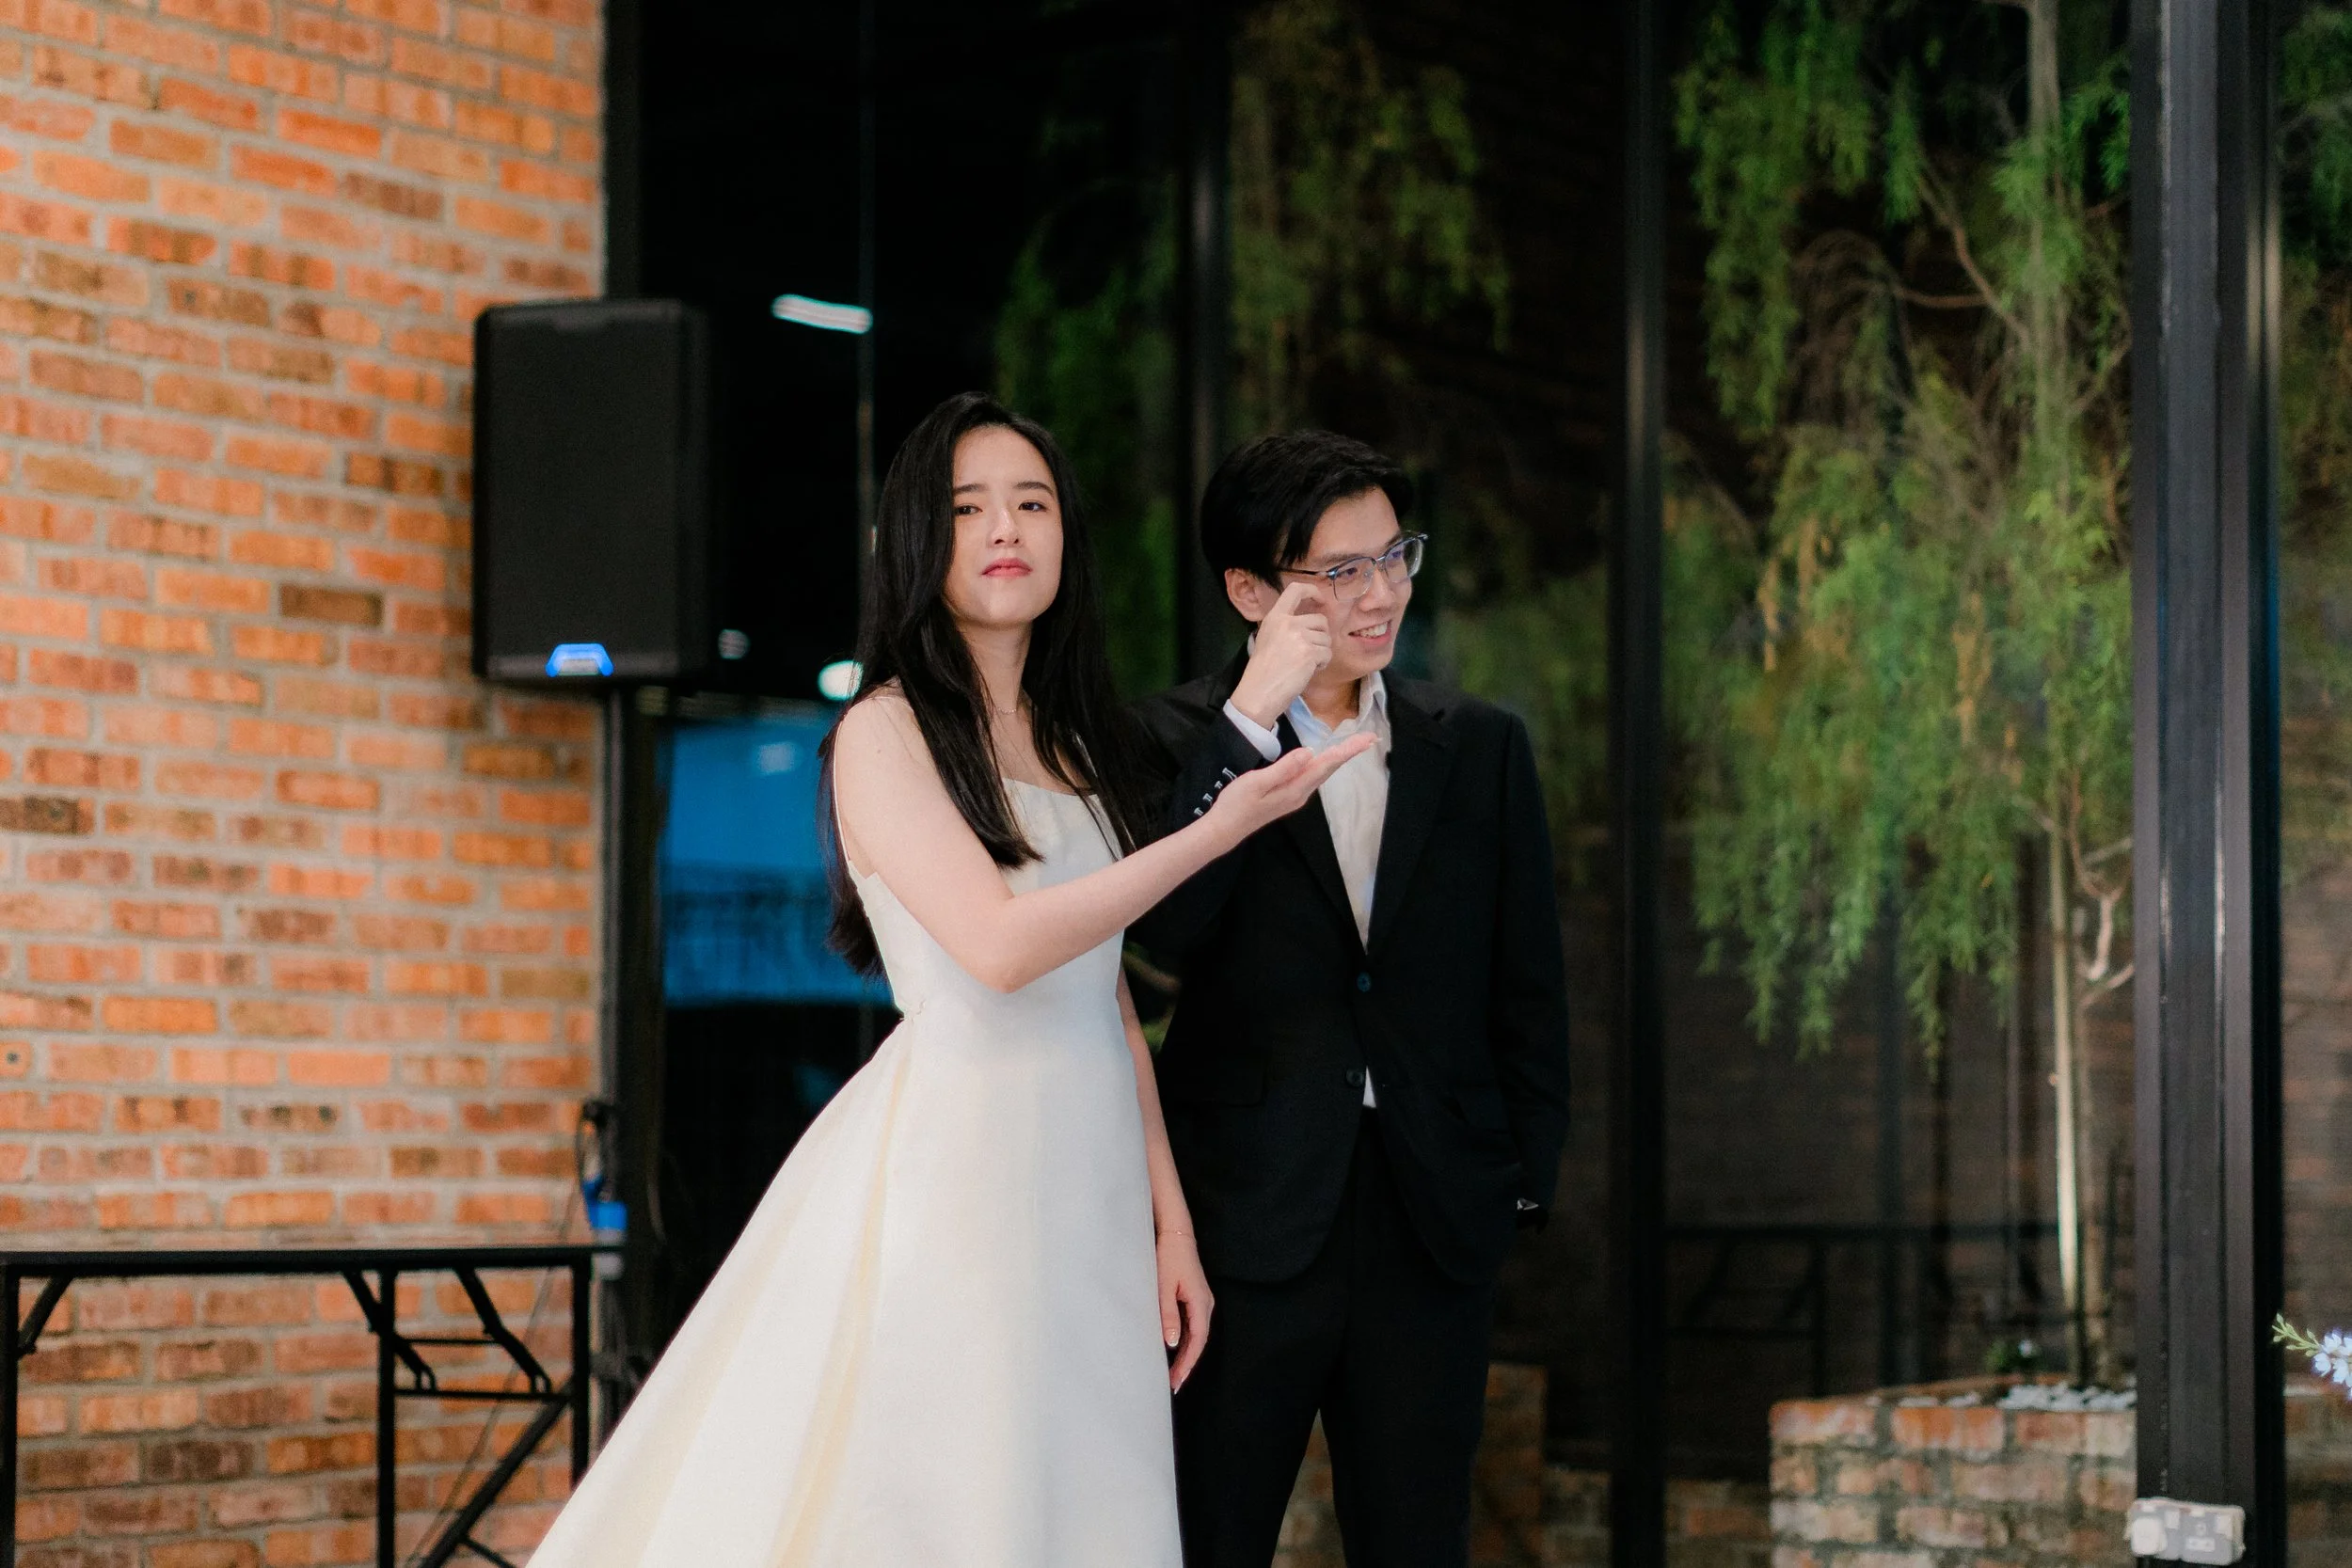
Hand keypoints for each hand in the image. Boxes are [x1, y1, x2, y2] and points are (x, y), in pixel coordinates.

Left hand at [1157, 1224, 1213, 1391]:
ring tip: (1173, 1373)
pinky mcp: (1195, 1298)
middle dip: (1186, 1364)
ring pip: (1196, 1335)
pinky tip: (1175, 1351)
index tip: (1176, 1380)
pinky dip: (1185, 1341)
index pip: (1197, 1341)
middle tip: (1172, 1384)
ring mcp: (1202, 1301)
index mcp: (1201, 1302)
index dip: (1187, 1363)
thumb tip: (1173, 1343)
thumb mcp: (1164, 1286)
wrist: (1176, 1233)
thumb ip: (1168, 1315)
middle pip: (1199, 1341)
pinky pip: (1193, 1325)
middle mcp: (1205, 1304)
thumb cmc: (1168, 1257)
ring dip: (1186, 1354)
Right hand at [1203, 733, 1376, 844]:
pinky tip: (1327, 759)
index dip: (1347, 750)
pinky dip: (1325, 764)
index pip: (1326, 764)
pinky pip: (1312, 776)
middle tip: (1370, 738)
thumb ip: (1284, 768)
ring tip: (1354, 745)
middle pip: (1329, 769)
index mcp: (1295, 788)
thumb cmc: (1236, 804)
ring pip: (1322, 773)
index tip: (1367, 740)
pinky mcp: (1287, 796)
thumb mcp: (1257, 782)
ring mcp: (1294, 796)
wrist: (1224, 829)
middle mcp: (1300, 793)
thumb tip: (1309, 752)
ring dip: (1339, 758)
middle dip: (1349, 752)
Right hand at [1228, 582, 1330, 727]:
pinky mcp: (1310, 653)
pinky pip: (1327, 653)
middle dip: (1321, 635)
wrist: (1260, 691)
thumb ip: (1284, 626)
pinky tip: (1308, 671)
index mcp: (1275, 617)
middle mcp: (1288, 623)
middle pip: (1320, 619)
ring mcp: (1300, 637)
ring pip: (1326, 638)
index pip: (1296, 590)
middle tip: (1310, 650)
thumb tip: (1309, 623)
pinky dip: (1322, 664)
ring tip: (1306, 663)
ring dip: (1321, 652)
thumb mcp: (1267, 637)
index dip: (1312, 591)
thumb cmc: (1262, 669)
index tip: (1320, 600)